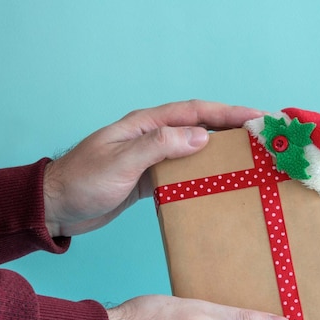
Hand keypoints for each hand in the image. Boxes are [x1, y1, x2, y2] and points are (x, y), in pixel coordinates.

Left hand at [43, 100, 263, 236]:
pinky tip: (220, 184)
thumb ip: (159, 147)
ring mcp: (152, 159)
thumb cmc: (82, 182)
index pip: (194, 112)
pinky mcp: (150, 180)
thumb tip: (202, 138)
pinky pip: (184, 173)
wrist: (57, 207)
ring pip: (194, 150)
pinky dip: (203, 175)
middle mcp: (152, 137)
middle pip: (200, 127)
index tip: (257, 116)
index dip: (227, 112)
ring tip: (250, 159)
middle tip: (263, 138)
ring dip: (221, 153)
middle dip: (231, 129)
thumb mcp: (120, 162)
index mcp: (145, 124)